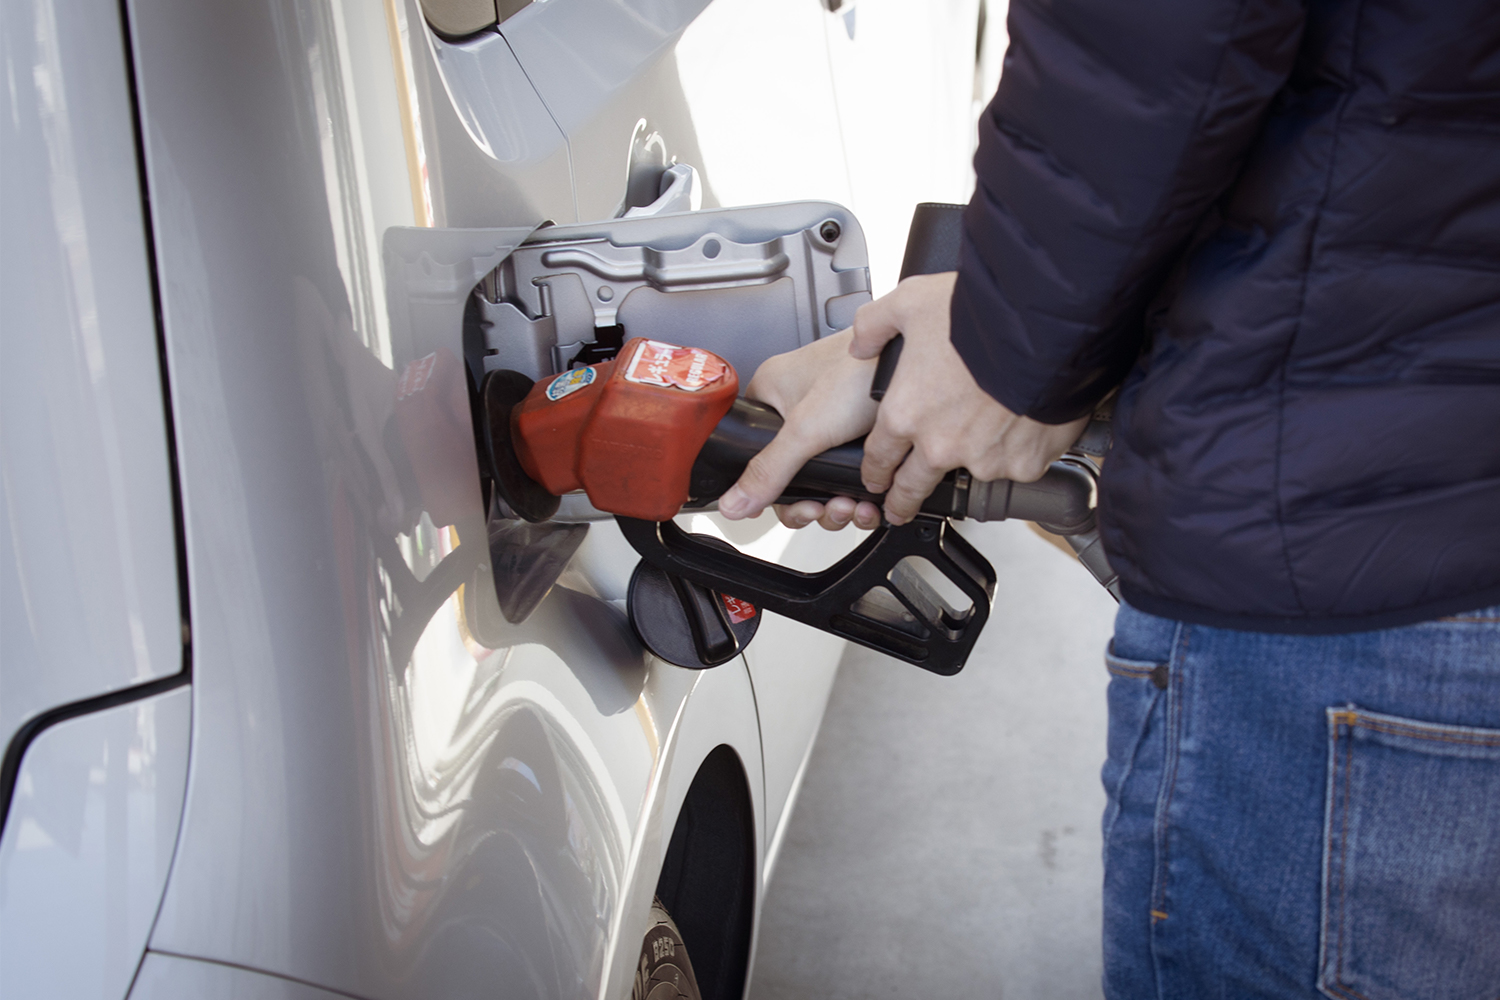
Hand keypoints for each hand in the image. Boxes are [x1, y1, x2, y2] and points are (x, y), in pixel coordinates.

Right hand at [717, 330, 882, 529]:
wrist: (919, 361)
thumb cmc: (863, 369)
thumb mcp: (807, 428)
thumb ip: (769, 470)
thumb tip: (734, 503)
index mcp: (771, 396)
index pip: (755, 457)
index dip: (773, 492)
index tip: (798, 506)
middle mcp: (798, 408)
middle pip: (792, 478)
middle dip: (813, 504)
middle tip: (828, 508)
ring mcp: (832, 423)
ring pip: (823, 481)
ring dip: (839, 504)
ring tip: (853, 504)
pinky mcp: (861, 432)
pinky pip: (851, 476)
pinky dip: (860, 496)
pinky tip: (870, 501)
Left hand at [849, 272, 1088, 523]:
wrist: (1044, 329)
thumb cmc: (979, 315)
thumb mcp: (910, 302)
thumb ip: (876, 326)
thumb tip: (860, 343)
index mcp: (905, 413)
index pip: (879, 457)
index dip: (875, 471)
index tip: (877, 478)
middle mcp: (940, 445)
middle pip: (912, 487)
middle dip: (902, 502)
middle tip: (900, 509)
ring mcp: (983, 459)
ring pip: (971, 472)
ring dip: (973, 461)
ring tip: (986, 437)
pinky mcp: (1023, 464)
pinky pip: (1016, 465)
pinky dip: (1018, 451)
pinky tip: (1022, 424)